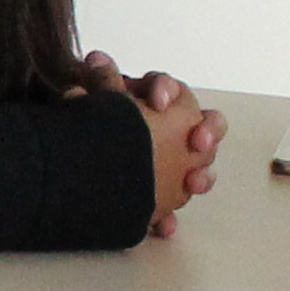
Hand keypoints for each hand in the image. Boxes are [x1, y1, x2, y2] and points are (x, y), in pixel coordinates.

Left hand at [82, 57, 229, 236]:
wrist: (81, 161)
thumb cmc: (93, 119)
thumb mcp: (93, 100)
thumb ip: (97, 83)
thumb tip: (95, 62)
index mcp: (156, 99)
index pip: (170, 88)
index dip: (167, 91)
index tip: (156, 101)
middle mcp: (175, 127)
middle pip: (205, 122)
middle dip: (208, 130)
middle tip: (198, 141)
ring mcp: (177, 159)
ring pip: (202, 164)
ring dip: (204, 175)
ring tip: (194, 184)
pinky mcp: (166, 191)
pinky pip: (174, 205)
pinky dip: (169, 218)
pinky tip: (165, 228)